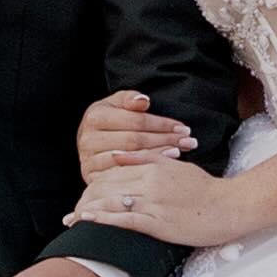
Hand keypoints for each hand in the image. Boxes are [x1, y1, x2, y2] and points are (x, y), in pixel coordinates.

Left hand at [71, 156, 229, 248]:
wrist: (229, 206)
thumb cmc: (206, 190)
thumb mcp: (176, 167)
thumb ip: (147, 160)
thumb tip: (120, 156)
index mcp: (154, 167)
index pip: (114, 173)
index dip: (94, 185)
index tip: (84, 195)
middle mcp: (150, 182)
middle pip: (107, 186)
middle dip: (86, 199)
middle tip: (73, 212)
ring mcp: (153, 202)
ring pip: (111, 201)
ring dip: (88, 210)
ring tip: (73, 219)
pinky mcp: (158, 221)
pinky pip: (124, 219)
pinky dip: (103, 219)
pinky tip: (89, 221)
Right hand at [75, 86, 193, 183]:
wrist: (90, 145)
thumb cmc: (110, 122)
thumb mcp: (117, 104)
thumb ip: (129, 99)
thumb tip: (143, 101)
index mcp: (95, 116)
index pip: (136, 120)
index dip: (162, 124)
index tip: (183, 127)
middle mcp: (88, 139)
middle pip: (135, 140)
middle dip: (165, 140)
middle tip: (189, 141)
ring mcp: (89, 160)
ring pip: (131, 158)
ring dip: (158, 156)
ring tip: (179, 152)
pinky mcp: (93, 178)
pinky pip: (124, 175)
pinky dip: (144, 170)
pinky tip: (160, 166)